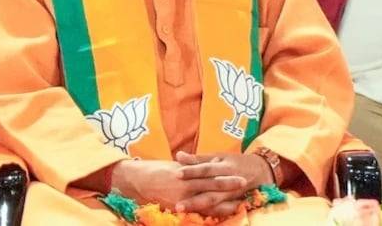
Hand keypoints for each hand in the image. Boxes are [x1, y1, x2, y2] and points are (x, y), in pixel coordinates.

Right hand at [111, 159, 245, 213]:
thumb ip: (193, 167)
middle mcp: (187, 182)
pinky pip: (195, 211)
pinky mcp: (177, 206)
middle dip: (229, 185)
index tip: (240, 172)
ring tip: (238, 204)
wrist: (136, 180)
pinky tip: (218, 216)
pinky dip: (208, 213)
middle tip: (245, 183)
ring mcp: (182, 195)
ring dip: (223, 202)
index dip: (226, 173)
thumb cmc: (157, 171)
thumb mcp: (177, 166)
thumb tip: (207, 165)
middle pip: (213, 183)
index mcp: (188, 170)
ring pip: (207, 199)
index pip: (211, 171)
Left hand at [172, 151, 273, 215]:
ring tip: (181, 209)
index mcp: (225, 166)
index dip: (192, 171)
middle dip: (193, 197)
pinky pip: (222, 209)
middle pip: (209, 189)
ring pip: (214, 201)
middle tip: (176, 204)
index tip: (176, 174)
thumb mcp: (220, 156)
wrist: (262, 171)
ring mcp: (232, 193)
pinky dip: (211, 213)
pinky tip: (198, 216)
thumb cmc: (236, 162)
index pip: (206, 168)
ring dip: (198, 206)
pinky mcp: (235, 202)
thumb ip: (198, 158)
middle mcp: (229, 180)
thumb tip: (178, 155)